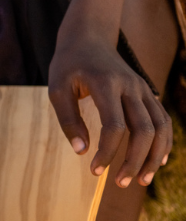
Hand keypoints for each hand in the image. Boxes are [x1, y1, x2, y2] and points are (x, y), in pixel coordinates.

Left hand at [49, 33, 171, 186]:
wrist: (88, 37)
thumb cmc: (68, 65)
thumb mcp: (57, 88)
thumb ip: (67, 119)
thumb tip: (81, 151)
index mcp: (106, 84)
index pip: (114, 126)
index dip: (107, 152)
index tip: (95, 170)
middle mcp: (130, 87)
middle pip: (144, 130)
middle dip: (135, 160)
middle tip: (120, 183)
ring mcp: (143, 89)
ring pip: (160, 127)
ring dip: (154, 156)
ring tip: (142, 181)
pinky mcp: (148, 92)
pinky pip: (163, 120)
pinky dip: (164, 142)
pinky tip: (157, 161)